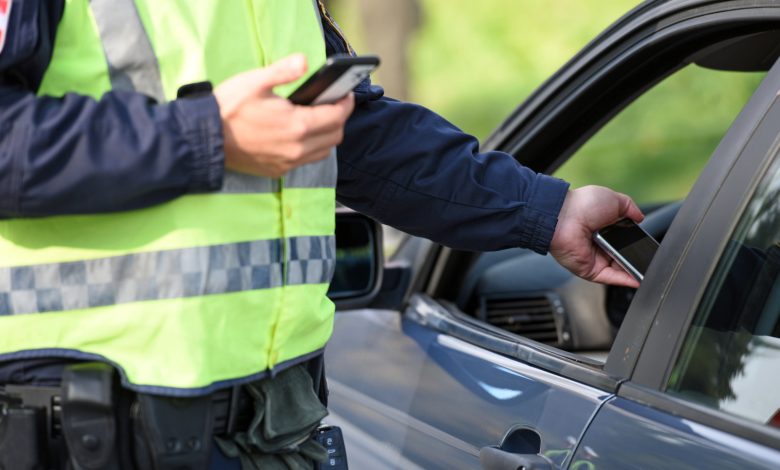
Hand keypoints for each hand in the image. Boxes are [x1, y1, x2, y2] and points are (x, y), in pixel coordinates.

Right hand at [214, 54, 354, 177]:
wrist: (205, 139)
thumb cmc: (228, 108)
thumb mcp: (255, 81)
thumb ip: (283, 71)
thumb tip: (304, 62)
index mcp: (296, 125)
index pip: (337, 117)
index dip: (346, 104)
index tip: (346, 94)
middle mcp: (297, 148)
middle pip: (335, 136)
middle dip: (339, 119)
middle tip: (334, 104)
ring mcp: (288, 162)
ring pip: (323, 152)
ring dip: (327, 136)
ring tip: (319, 119)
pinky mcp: (278, 171)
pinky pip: (305, 161)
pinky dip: (310, 148)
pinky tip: (300, 135)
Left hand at [550, 185, 644, 287]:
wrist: (564, 216)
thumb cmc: (583, 205)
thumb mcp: (613, 200)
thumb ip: (630, 208)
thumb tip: (640, 217)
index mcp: (604, 228)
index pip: (624, 240)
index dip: (636, 244)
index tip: (648, 247)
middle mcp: (599, 245)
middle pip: (623, 257)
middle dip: (636, 258)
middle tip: (649, 258)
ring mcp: (594, 259)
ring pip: (619, 269)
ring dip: (634, 270)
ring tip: (648, 269)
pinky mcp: (589, 270)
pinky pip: (611, 278)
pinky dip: (625, 280)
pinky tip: (638, 279)